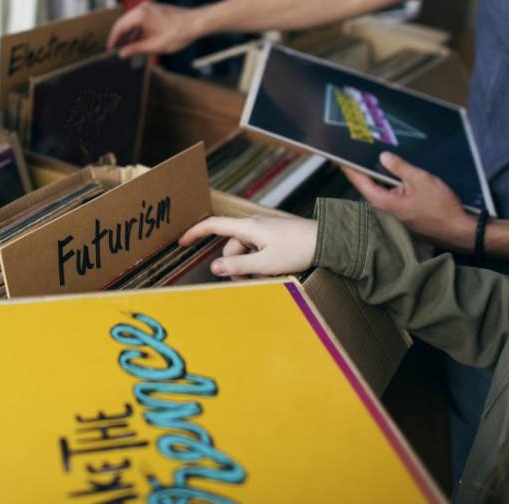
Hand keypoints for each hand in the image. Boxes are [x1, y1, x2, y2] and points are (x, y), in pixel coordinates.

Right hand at [107, 2, 203, 56]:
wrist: (197, 23)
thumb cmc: (179, 33)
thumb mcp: (155, 45)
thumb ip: (136, 49)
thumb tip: (122, 53)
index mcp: (140, 14)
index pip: (119, 26)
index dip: (113, 39)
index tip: (109, 49)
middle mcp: (143, 8)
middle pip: (124, 23)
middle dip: (120, 37)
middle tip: (116, 50)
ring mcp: (149, 8)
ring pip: (132, 22)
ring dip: (129, 35)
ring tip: (127, 49)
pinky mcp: (155, 11)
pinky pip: (141, 21)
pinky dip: (137, 31)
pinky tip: (138, 42)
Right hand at [179, 215, 317, 279]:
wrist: (327, 240)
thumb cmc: (298, 249)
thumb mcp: (265, 263)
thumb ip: (238, 265)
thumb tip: (215, 267)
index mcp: (248, 228)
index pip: (214, 225)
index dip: (195, 232)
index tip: (181, 242)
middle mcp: (254, 226)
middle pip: (232, 247)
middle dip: (234, 266)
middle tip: (246, 283)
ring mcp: (265, 231)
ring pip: (246, 251)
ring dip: (250, 267)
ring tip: (267, 279)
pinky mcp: (275, 237)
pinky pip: (259, 251)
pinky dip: (261, 263)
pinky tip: (275, 273)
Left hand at [341, 152, 474, 250]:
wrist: (458, 230)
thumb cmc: (441, 208)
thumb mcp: (420, 179)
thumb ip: (399, 167)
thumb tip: (383, 157)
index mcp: (384, 202)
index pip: (360, 182)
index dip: (349, 168)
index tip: (339, 158)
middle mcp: (385, 210)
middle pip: (369, 186)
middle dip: (364, 171)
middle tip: (358, 154)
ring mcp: (394, 215)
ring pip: (381, 192)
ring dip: (379, 178)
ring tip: (378, 161)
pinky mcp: (403, 216)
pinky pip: (392, 197)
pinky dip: (390, 186)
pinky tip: (396, 176)